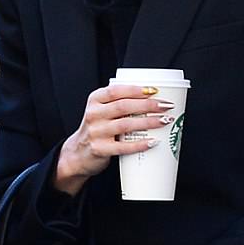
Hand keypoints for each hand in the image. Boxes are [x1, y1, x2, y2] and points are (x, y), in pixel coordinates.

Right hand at [55, 84, 176, 195]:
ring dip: (148, 122)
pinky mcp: (100, 149)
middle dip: (148, 105)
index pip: (116, 91)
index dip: (136, 90)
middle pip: (123, 106)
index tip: (155, 90)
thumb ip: (119, 104)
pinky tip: (153, 142)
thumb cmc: (96, 130)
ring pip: (125, 124)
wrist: (78, 154)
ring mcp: (96, 132)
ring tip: (164, 121)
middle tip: (165, 106)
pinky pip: (123, 147)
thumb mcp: (101, 112)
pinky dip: (139, 144)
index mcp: (95, 101)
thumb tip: (152, 99)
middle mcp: (94, 115)